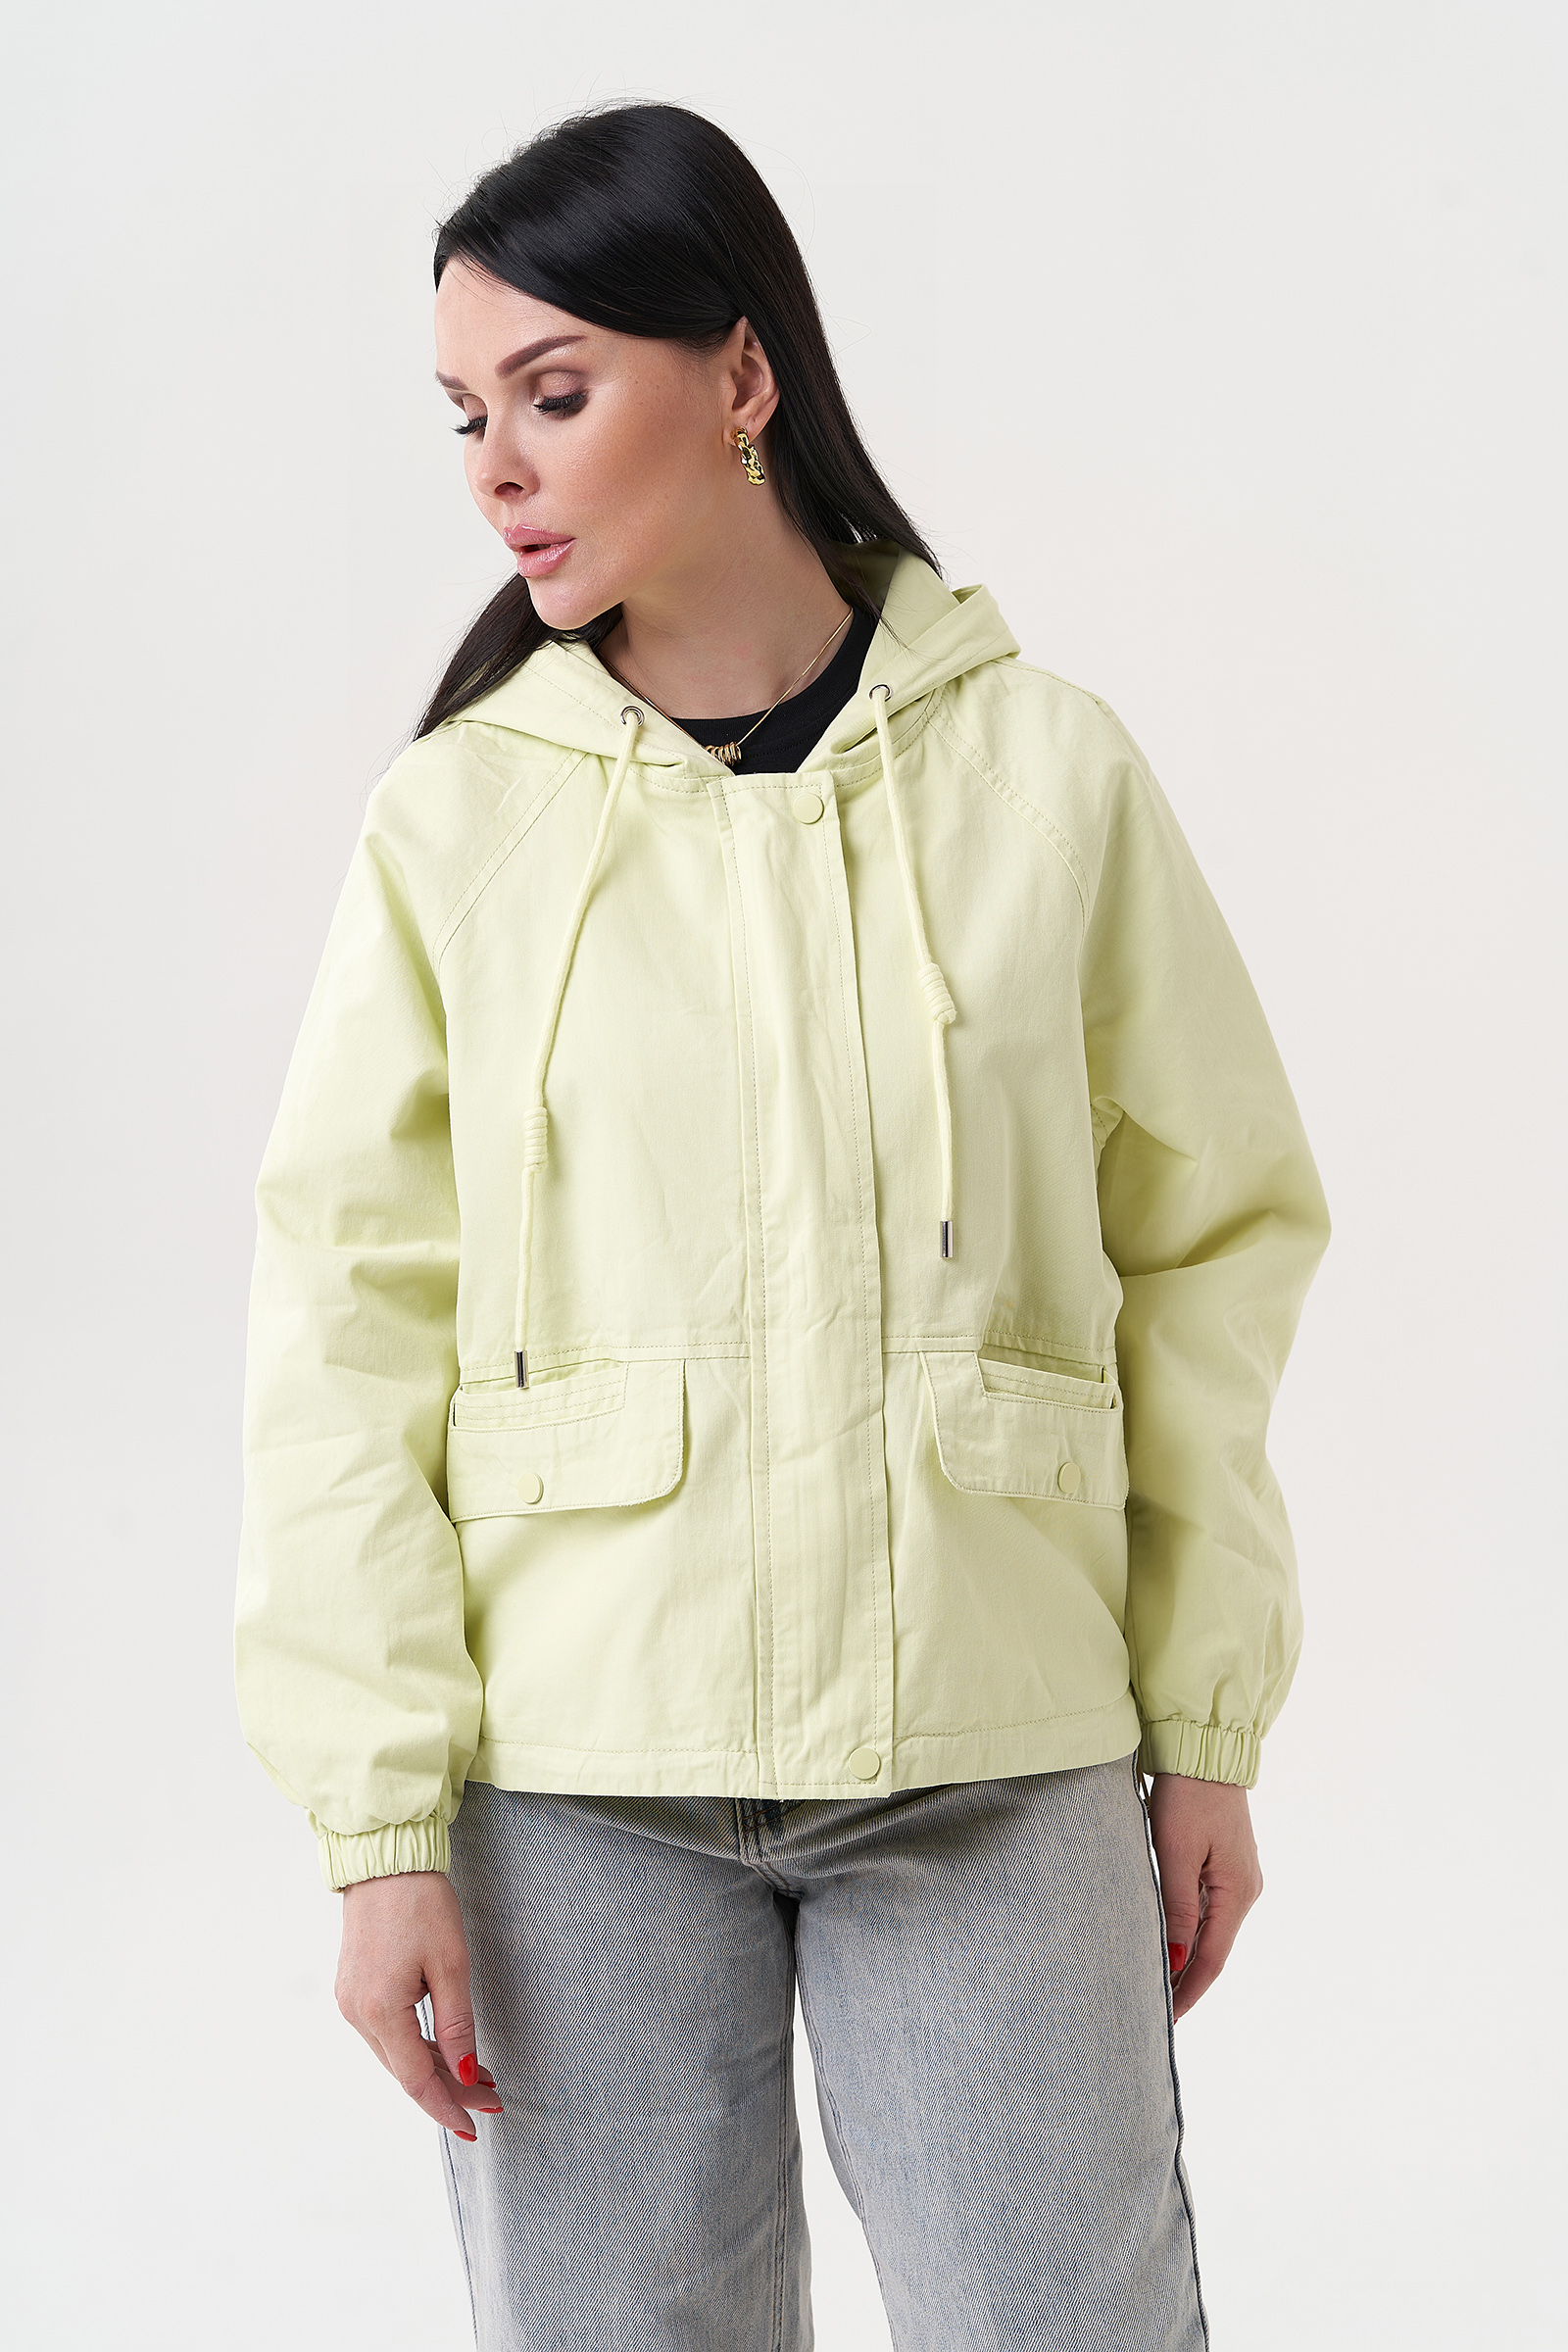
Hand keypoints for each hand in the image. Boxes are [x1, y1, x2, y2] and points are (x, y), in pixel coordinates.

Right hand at [335, 1869, 502, 2138]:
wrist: (385, 1861)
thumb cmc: (421, 1905)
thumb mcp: (451, 1965)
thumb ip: (457, 2024)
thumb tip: (466, 2074)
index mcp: (379, 2011)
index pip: (416, 2080)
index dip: (447, 2107)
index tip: (475, 2126)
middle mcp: (356, 2014)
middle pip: (406, 2072)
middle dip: (449, 2090)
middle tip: (492, 2100)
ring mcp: (351, 2003)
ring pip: (396, 2055)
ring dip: (435, 2069)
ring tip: (479, 2078)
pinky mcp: (354, 1989)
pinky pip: (387, 2034)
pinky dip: (418, 2047)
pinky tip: (445, 2050)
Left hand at [1145, 1774, 1263, 2020]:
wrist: (1203, 1747)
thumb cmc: (1187, 1796)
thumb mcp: (1176, 1852)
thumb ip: (1178, 1907)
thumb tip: (1177, 1959)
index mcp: (1238, 1892)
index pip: (1212, 1959)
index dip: (1189, 1992)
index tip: (1166, 2020)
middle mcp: (1245, 1889)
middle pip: (1214, 1949)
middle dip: (1187, 1981)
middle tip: (1156, 2012)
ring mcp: (1238, 1876)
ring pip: (1211, 1930)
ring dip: (1188, 1958)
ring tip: (1159, 1985)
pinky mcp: (1226, 1862)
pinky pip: (1209, 1909)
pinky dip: (1190, 1931)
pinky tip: (1172, 1943)